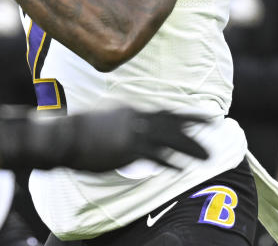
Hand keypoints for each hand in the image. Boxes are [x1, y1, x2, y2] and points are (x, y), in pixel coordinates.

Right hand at [0, 106, 208, 172]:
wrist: (62, 136)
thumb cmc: (76, 131)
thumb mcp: (102, 120)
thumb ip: (118, 123)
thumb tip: (126, 130)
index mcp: (129, 109)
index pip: (161, 111)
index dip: (182, 115)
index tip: (197, 117)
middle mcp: (134, 117)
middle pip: (171, 120)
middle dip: (195, 124)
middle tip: (215, 125)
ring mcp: (132, 133)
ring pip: (170, 138)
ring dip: (190, 146)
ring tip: (207, 155)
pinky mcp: (128, 149)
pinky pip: (156, 156)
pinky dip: (170, 161)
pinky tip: (182, 168)